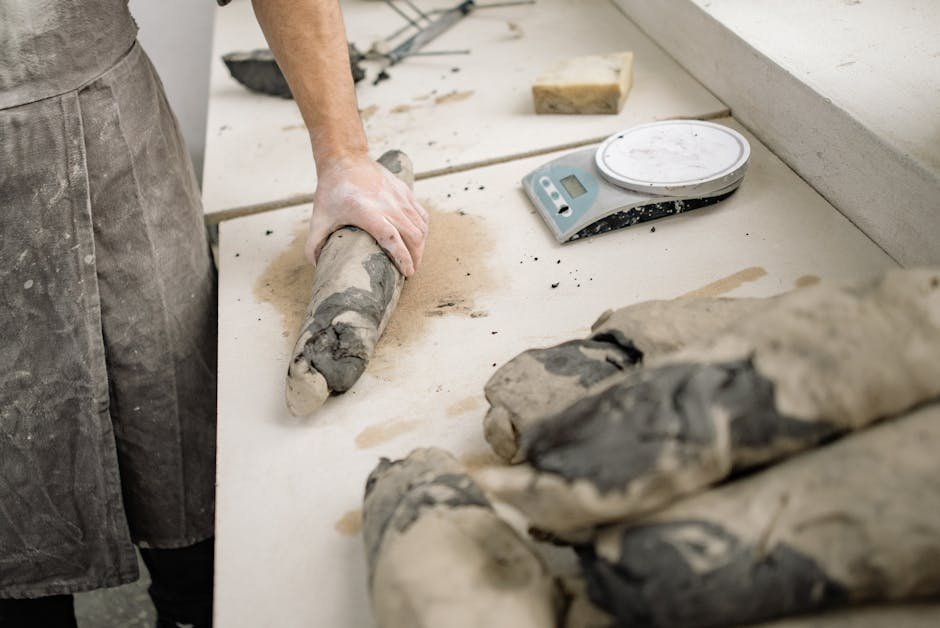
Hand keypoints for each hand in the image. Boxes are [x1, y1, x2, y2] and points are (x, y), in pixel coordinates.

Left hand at [307, 155, 428, 276]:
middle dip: (415, 257)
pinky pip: (421, 214)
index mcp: (368, 213)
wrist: (345, 159)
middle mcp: (388, 205)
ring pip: (420, 226)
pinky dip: (422, 229)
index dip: (403, 258)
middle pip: (413, 236)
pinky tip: (418, 238)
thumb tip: (317, 265)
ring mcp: (399, 197)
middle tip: (411, 271)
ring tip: (414, 257)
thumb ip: (313, 244)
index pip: (393, 240)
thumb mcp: (319, 218)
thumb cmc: (332, 190)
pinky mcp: (405, 191)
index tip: (407, 272)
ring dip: (420, 245)